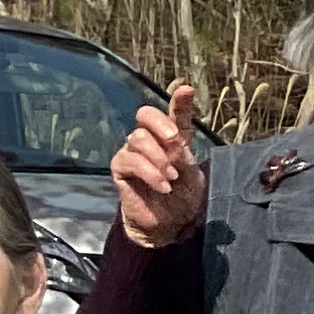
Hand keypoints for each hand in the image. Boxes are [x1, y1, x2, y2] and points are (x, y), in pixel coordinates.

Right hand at [109, 83, 206, 249]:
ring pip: (138, 138)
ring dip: (159, 158)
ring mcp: (132, 152)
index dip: (180, 101)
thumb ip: (184, 154)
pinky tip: (163, 186)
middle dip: (161, 125)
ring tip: (171, 177)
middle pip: (145, 115)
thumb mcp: (192, 174)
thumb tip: (175, 139)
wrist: (169, 224)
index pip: (174, 114)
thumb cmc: (182, 196)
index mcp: (172, 137)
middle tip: (175, 142)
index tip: (187, 90)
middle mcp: (150, 140)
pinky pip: (130, 160)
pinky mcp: (121, 168)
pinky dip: (150, 173)